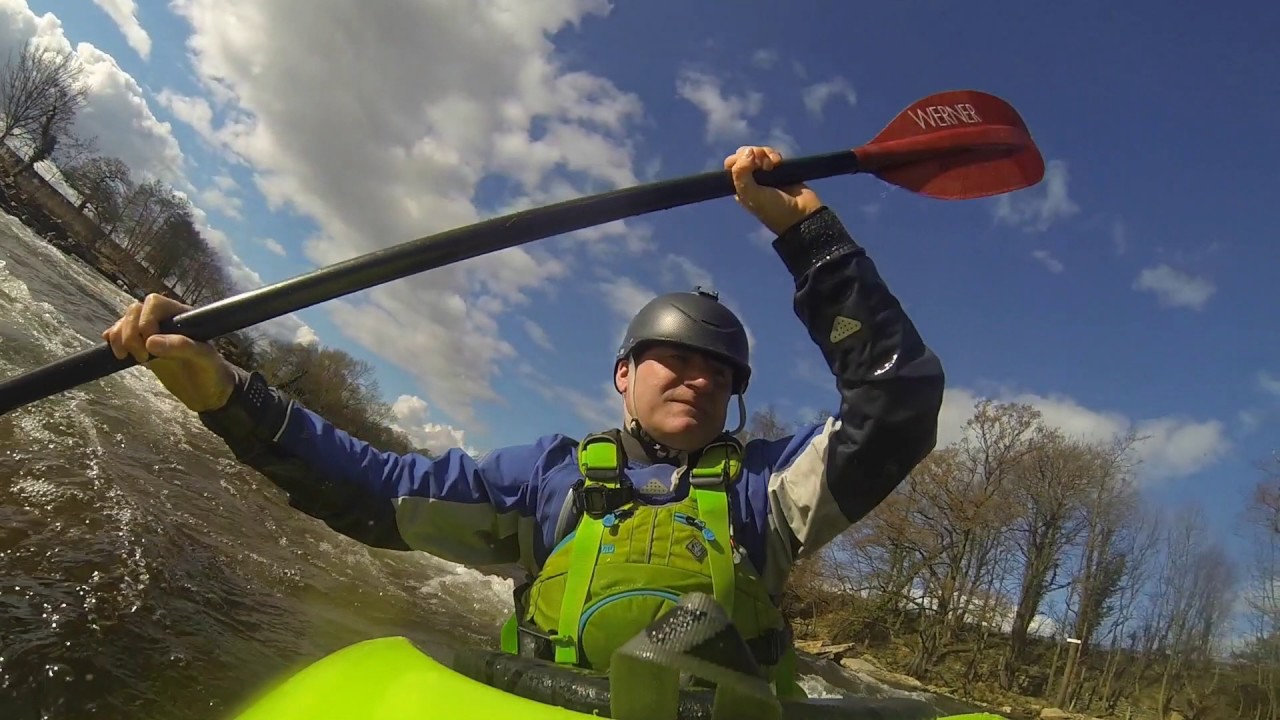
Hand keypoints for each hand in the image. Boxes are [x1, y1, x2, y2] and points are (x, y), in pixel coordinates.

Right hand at [102, 293, 236, 412]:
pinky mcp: (141, 346)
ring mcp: (151, 333)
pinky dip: (113, 341)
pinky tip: (117, 353)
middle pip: (134, 311)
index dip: (146, 320)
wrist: (207, 392)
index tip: (150, 345)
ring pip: (124, 322)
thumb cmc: (212, 372)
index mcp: (182, 316)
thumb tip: (149, 341)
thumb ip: (182, 346)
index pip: (154, 303)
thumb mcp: (204, 359)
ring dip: (118, 337)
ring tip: (125, 357)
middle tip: (142, 358)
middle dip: (130, 332)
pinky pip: (120, 335)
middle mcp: (165, 320)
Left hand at [724, 145, 823, 234]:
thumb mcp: (751, 195)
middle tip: (763, 164)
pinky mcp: (779, 169)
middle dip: (753, 153)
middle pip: (744, 154)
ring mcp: (765, 173)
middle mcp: (750, 179)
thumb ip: (741, 174)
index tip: (749, 164)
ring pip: (758, 152)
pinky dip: (774, 155)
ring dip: (764, 154)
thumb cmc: (773, 209)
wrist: (801, 213)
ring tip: (773, 165)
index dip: (739, 159)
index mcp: (740, 186)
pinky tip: (778, 162)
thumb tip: (748, 151)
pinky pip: (772, 154)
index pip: (731, 164)